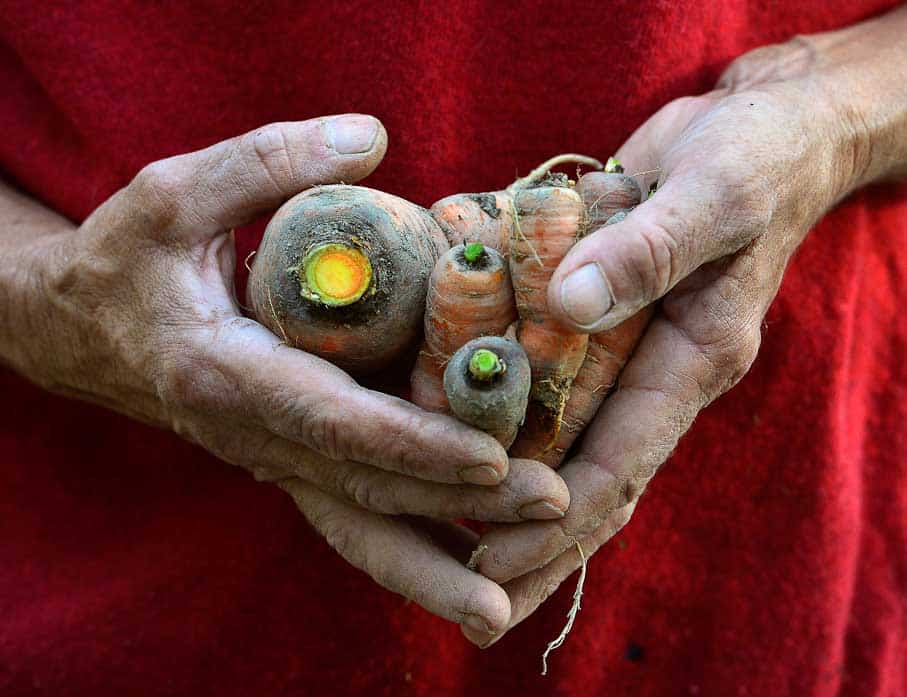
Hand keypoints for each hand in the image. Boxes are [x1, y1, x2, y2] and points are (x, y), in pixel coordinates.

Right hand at [0, 115, 569, 633]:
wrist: (80, 329)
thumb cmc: (128, 260)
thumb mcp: (175, 194)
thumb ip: (267, 162)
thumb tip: (372, 137)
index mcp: (225, 376)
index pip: (333, 421)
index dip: (413, 443)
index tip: (491, 457)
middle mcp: (252, 435)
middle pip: (363, 488)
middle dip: (458, 506)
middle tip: (554, 510)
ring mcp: (271, 457)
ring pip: (355, 524)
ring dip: (435, 562)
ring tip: (506, 604)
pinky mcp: (287, 459)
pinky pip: (352, 510)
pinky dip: (409, 541)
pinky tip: (470, 555)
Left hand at [462, 33, 890, 645]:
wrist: (760, 130)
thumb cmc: (753, 158)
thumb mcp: (713, 193)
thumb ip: (649, 248)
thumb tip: (573, 304)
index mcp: (694, 359)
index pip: (623, 461)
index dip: (559, 518)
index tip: (494, 563)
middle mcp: (656, 368)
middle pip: (588, 470)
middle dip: (533, 533)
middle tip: (464, 590)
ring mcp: (627, 347)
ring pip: (563, 433)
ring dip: (511, 482)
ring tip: (448, 535)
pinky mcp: (598, 318)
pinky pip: (551, 376)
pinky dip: (507, 408)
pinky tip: (453, 431)